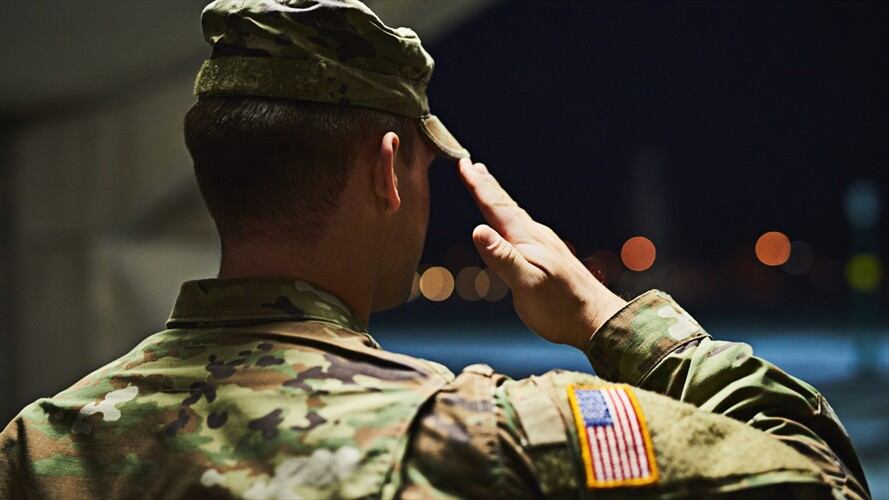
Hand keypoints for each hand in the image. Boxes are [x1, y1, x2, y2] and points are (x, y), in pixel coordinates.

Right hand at [457, 158, 625, 349]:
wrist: (596, 321)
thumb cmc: (561, 307)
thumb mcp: (526, 283)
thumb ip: (502, 257)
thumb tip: (477, 229)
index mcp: (526, 238)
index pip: (496, 206)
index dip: (477, 185)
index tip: (463, 163)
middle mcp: (535, 236)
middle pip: (505, 205)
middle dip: (486, 184)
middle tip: (471, 165)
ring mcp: (543, 246)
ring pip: (514, 215)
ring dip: (497, 199)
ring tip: (488, 187)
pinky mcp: (547, 258)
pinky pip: (521, 229)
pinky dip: (508, 218)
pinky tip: (511, 226)